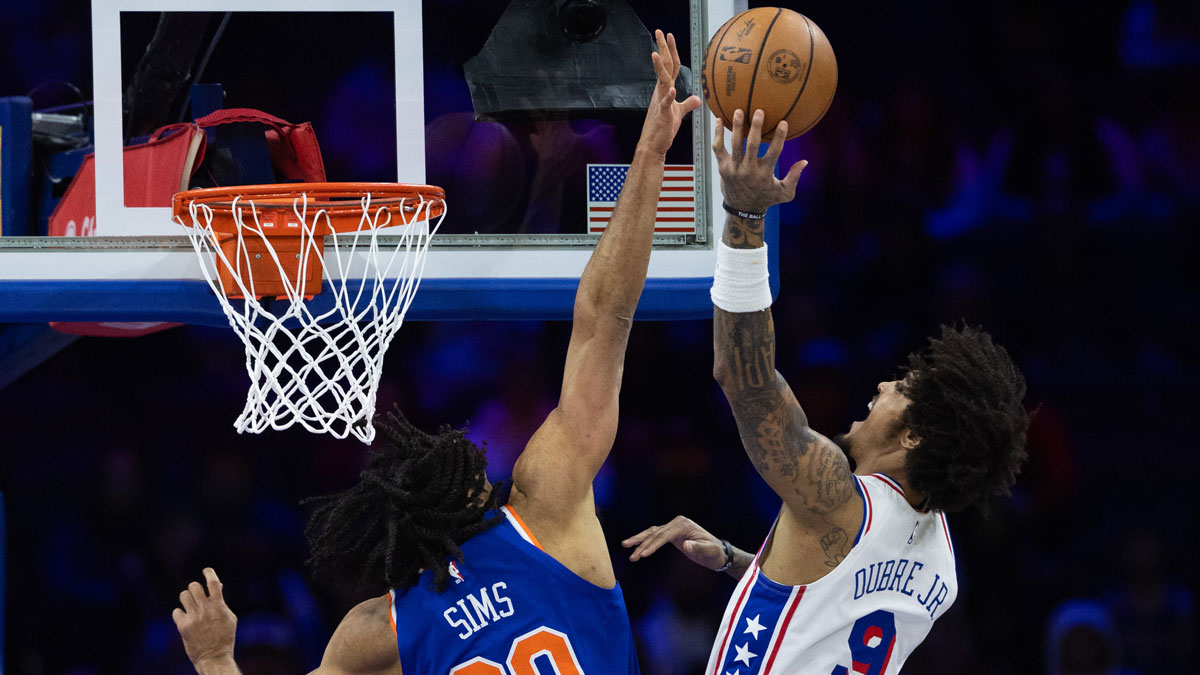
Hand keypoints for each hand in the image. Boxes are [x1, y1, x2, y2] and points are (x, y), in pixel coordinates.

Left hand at [172, 567, 237, 669]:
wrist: (214, 657)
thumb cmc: (225, 636)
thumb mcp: (229, 617)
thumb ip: (222, 601)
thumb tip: (218, 585)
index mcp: (219, 606)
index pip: (213, 582)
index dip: (209, 572)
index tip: (206, 570)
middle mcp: (205, 609)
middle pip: (193, 586)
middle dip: (195, 588)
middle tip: (197, 594)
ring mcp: (194, 618)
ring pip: (183, 596)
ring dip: (187, 599)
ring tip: (190, 606)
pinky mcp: (183, 627)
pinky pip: (176, 611)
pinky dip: (180, 614)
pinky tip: (186, 619)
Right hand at [621, 515, 727, 569]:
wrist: (719, 553)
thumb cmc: (715, 553)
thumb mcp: (709, 552)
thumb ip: (699, 548)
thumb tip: (686, 544)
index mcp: (683, 525)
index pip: (663, 535)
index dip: (652, 545)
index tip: (643, 555)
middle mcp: (677, 523)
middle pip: (655, 533)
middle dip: (642, 545)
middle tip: (632, 557)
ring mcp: (673, 527)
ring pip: (652, 533)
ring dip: (639, 540)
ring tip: (624, 546)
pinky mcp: (671, 534)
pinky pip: (655, 536)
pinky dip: (645, 541)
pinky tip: (635, 547)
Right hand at [637, 30, 702, 155]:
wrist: (652, 145)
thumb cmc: (663, 129)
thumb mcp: (679, 113)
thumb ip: (688, 104)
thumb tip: (698, 98)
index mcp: (665, 90)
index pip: (670, 66)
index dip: (671, 50)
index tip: (669, 36)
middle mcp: (661, 92)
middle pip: (664, 66)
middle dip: (663, 48)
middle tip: (660, 32)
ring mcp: (660, 102)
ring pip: (661, 81)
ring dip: (660, 67)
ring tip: (657, 53)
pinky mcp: (662, 114)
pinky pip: (666, 103)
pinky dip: (669, 96)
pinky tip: (672, 89)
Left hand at [713, 108, 807, 212]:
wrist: (742, 210)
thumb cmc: (766, 198)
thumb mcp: (785, 193)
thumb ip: (794, 177)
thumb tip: (805, 162)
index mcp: (764, 174)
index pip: (774, 153)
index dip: (779, 138)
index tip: (783, 122)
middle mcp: (748, 170)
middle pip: (752, 146)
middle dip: (755, 128)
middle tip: (759, 112)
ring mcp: (734, 168)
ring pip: (735, 145)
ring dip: (737, 127)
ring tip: (738, 110)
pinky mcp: (723, 167)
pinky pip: (718, 148)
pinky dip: (717, 134)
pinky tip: (718, 119)